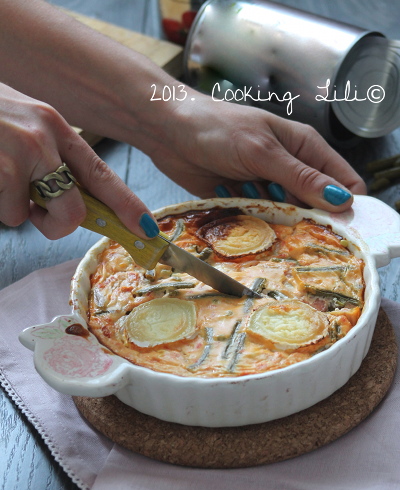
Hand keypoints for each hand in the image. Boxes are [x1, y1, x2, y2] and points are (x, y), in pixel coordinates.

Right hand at [0, 83, 158, 239]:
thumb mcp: (21, 123)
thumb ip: (48, 156)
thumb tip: (70, 200)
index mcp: (54, 126)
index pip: (100, 174)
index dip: (126, 205)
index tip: (145, 229)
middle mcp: (43, 138)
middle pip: (72, 212)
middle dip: (54, 225)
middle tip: (33, 212)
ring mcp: (18, 153)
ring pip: (28, 216)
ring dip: (10, 209)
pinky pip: (6, 214)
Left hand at [149, 92, 366, 210]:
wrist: (169, 130)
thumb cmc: (216, 128)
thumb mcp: (263, 152)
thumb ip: (301, 178)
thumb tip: (343, 200)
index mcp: (304, 148)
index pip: (343, 182)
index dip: (346, 207)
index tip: (341, 230)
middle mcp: (289, 169)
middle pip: (315, 206)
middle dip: (308, 219)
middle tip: (292, 226)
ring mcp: (266, 187)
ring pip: (286, 217)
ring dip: (276, 222)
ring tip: (257, 208)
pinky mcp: (243, 201)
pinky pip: (259, 222)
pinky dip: (253, 223)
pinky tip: (241, 212)